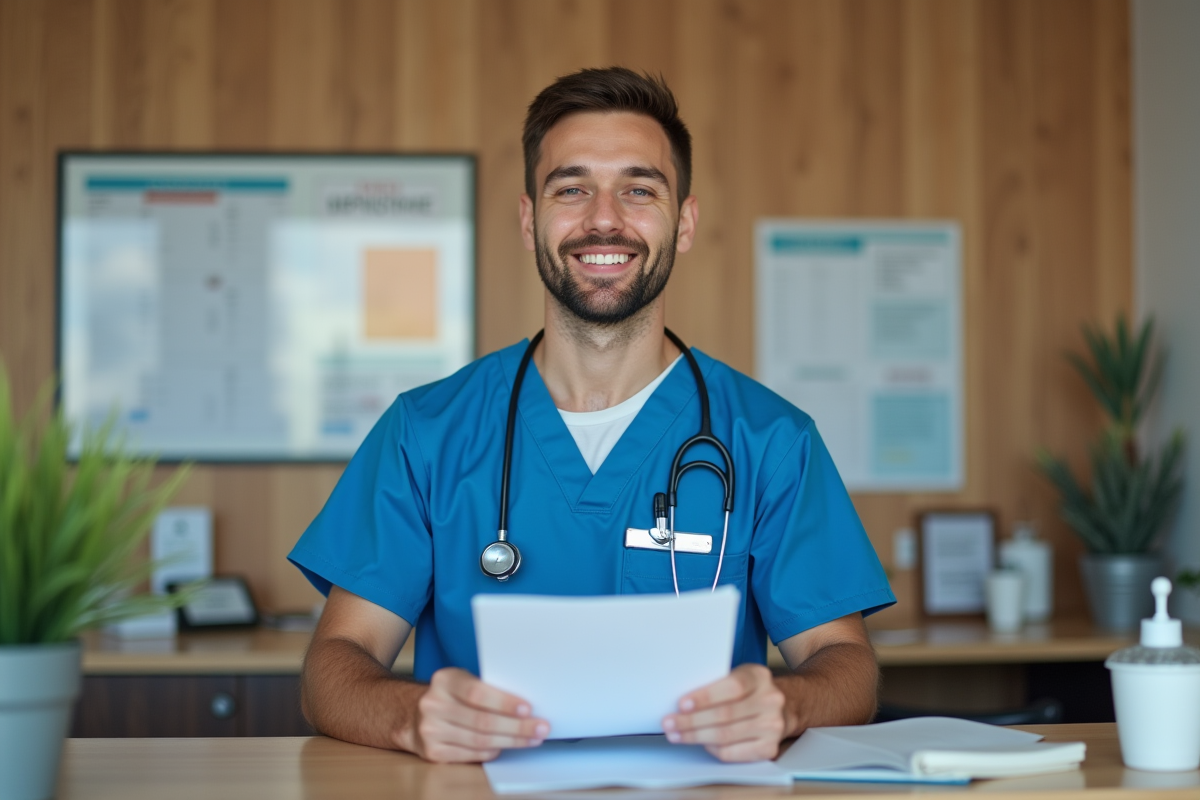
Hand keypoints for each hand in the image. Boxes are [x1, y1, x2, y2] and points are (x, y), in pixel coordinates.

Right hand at [404, 667, 549, 762]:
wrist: (415, 716)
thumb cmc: (451, 696)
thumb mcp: (463, 681)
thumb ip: (487, 687)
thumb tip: (526, 702)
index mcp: (444, 680)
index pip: (477, 692)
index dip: (504, 702)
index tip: (528, 708)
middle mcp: (433, 704)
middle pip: (482, 720)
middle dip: (517, 726)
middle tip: (540, 728)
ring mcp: (431, 730)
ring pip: (480, 740)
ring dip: (511, 741)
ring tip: (531, 739)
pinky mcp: (433, 752)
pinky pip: (471, 754)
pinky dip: (493, 751)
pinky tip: (507, 746)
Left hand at [661, 664, 785, 761]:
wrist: (782, 708)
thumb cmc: (749, 691)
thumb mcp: (738, 676)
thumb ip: (716, 683)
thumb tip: (682, 701)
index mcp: (759, 677)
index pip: (732, 687)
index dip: (705, 697)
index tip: (681, 704)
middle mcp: (770, 701)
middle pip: (725, 715)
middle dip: (692, 721)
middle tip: (669, 723)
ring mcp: (772, 727)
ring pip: (726, 736)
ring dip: (695, 736)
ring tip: (676, 735)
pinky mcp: (769, 748)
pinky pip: (732, 752)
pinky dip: (711, 749)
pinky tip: (699, 743)